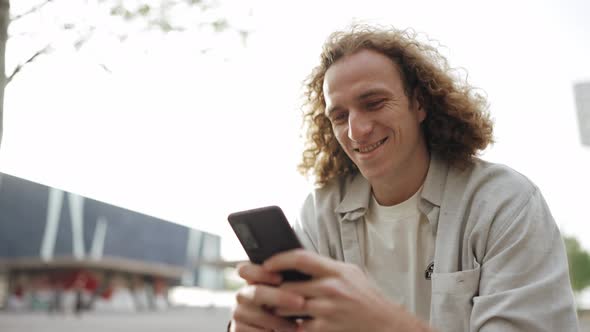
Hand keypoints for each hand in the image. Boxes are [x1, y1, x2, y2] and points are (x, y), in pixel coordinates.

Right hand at [230, 261, 304, 331]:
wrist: (276, 329)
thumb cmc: (287, 307)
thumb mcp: (287, 292)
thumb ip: (286, 282)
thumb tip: (301, 268)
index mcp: (252, 280)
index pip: (245, 270)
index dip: (260, 273)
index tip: (280, 279)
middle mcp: (243, 294)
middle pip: (256, 292)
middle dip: (279, 297)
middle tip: (300, 302)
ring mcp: (238, 312)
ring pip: (257, 315)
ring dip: (278, 321)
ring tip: (296, 325)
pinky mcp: (237, 329)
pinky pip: (254, 331)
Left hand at [264, 250, 430, 331]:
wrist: (387, 325)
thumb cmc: (367, 299)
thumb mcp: (351, 274)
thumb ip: (327, 268)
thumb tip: (298, 261)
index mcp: (337, 271)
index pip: (301, 258)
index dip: (279, 259)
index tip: (267, 264)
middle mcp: (332, 288)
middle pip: (289, 286)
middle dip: (272, 290)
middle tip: (261, 290)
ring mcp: (328, 310)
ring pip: (288, 308)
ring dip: (278, 309)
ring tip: (272, 308)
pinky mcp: (326, 330)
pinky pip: (298, 327)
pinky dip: (291, 327)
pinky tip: (288, 325)